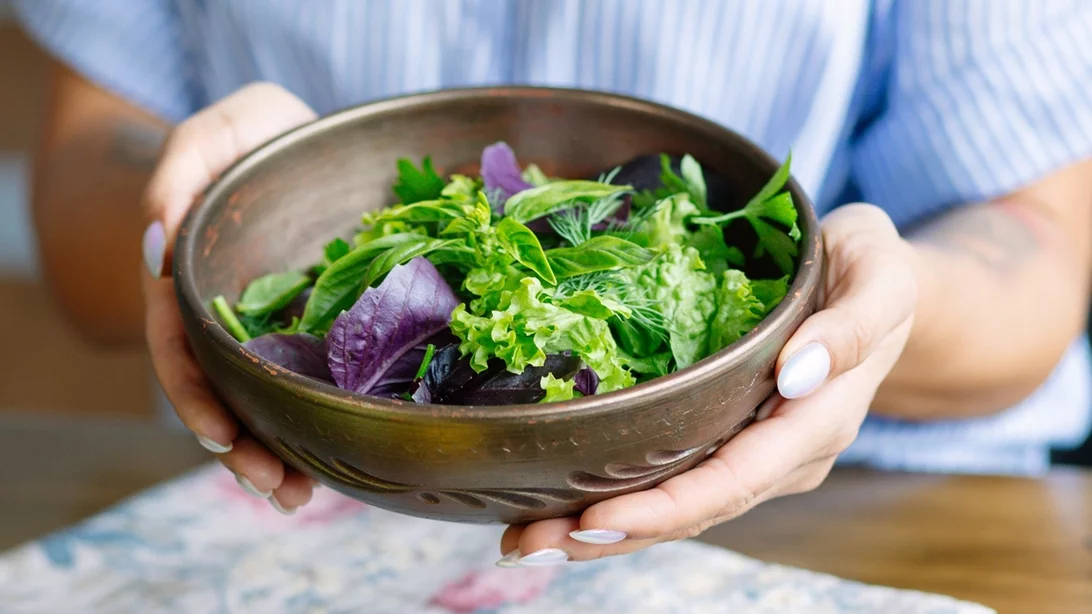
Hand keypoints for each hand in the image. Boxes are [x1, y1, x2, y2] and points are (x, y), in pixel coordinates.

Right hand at [141, 83, 317, 513]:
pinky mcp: (312, 329)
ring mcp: (269, 327)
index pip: (181, 349)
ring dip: (275, 454)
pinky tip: (330, 464)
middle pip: (220, 393)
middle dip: (242, 449)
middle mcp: (225, 315)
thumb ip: (179, 171)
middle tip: (278, 491)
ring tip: (300, 498)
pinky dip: (312, 424)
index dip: (195, 396)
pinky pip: (305, 384)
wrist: (305, 138)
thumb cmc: (254, 132)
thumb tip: (154, 245)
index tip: (222, 437)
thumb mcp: (216, 133)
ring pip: (261, 402)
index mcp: (191, 280)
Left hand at [496, 204, 917, 566]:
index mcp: (817, 422)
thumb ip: (852, 326)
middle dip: (609, 533)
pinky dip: (615, 498)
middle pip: (693, 510)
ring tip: (524, 540)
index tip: (594, 519)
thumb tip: (799, 374)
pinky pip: (672, 477)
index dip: (666, 507)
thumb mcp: (881, 275)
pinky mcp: (728, 437)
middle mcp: (781, 454)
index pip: (736, 480)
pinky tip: (559, 505)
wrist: (874, 283)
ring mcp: (752, 452)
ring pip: (676, 506)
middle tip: (527, 543)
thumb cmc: (872, 269)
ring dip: (599, 530)